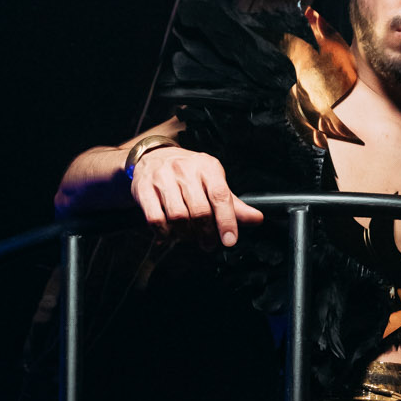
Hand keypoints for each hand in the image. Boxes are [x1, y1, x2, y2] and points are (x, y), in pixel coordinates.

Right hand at [130, 148, 263, 246]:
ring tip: (189, 237)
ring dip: (186, 234)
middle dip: (206, 234)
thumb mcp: (213, 182)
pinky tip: (170, 233)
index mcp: (207, 167)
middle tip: (209, 244)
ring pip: (178, 216)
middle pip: (199, 210)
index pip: (220, 196)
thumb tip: (256, 219)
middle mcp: (184, 170)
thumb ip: (233, 203)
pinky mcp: (143, 189)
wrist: (153, 157)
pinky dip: (165, 233)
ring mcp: (162, 178)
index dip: (226, 221)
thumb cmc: (188, 173)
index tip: (230, 240)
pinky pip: (156, 219)